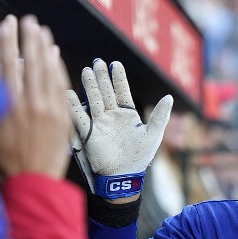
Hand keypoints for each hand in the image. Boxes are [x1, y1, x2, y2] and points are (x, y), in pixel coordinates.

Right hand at [0, 15, 73, 182]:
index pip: (3, 66)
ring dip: (42, 47)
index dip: (2, 45)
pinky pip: (61, 85)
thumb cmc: (2, 166)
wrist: (34, 186)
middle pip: (27, 62)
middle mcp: (29, 104)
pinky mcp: (63, 117)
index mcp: (5, 107)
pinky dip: (58, 68)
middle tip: (24, 20)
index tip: (1, 28)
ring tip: (40, 29)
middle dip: (24, 38)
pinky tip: (54, 54)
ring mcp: (49, 109)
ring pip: (46, 70)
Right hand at [67, 58, 172, 202]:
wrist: (124, 176)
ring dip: (90, 86)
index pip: (122, 91)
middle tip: (97, 62)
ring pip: (93, 100)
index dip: (118, 78)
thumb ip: (161, 115)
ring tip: (86, 71)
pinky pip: (80, 117)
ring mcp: (100, 123)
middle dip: (102, 77)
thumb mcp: (153, 134)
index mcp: (128, 115)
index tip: (115, 64)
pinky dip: (74, 106)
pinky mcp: (89, 133)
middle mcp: (112, 116)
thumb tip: (169, 96)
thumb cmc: (140, 157)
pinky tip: (69, 92)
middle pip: (105, 92)